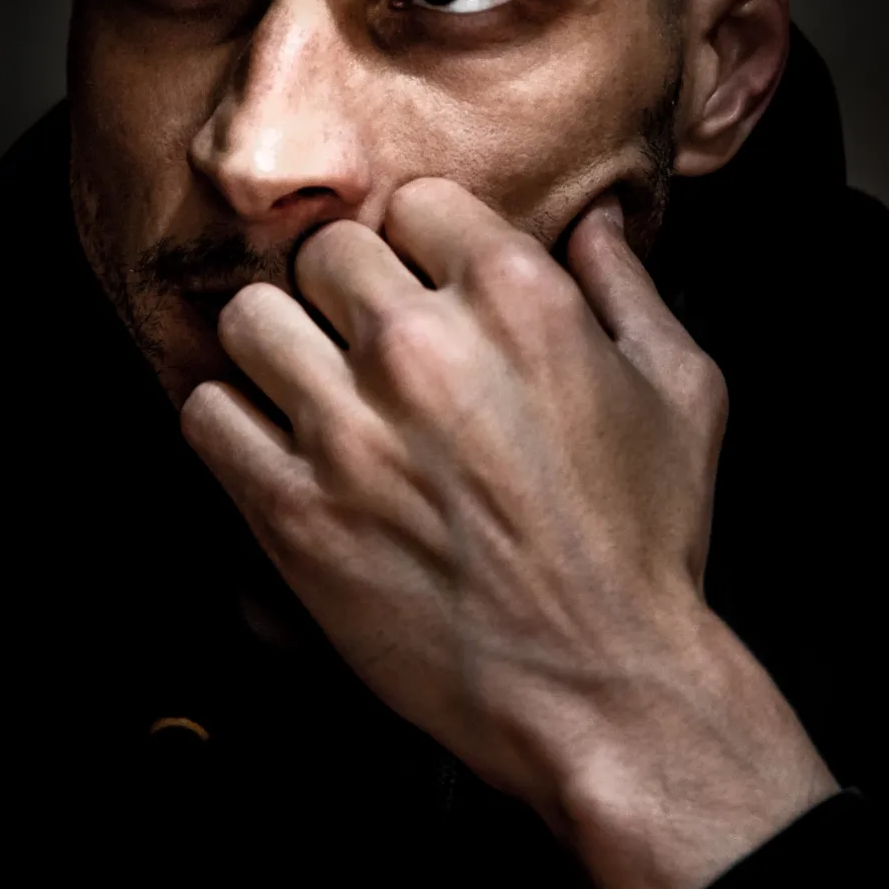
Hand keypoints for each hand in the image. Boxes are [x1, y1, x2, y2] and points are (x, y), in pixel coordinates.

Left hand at [180, 178, 837, 888]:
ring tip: (307, 389)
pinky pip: (206, 413)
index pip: (414, 203)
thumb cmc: (646, 543)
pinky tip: (274, 448)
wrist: (597, 685)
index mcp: (517, 297)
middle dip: (344, 295)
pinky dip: (232, 424)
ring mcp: (348, 430)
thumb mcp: (682, 393)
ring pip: (248, 319)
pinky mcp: (292, 510)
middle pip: (324, 253)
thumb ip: (628, 287)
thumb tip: (592, 220)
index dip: (421, 247)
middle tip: (364, 349)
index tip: (426, 293)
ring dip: (275, 350)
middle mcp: (421, 347)